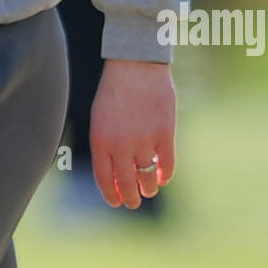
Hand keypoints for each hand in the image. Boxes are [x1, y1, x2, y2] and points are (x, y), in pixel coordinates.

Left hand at [89, 59, 175, 207]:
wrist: (135, 65)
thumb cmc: (114, 89)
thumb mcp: (100, 118)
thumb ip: (106, 144)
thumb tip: (115, 172)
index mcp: (100, 141)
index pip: (105, 180)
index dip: (112, 195)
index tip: (117, 202)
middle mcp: (121, 145)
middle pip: (126, 184)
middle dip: (131, 198)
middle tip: (134, 202)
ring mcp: (144, 141)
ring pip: (147, 178)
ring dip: (148, 188)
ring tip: (149, 189)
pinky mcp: (165, 134)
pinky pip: (167, 165)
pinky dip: (165, 175)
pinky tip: (163, 177)